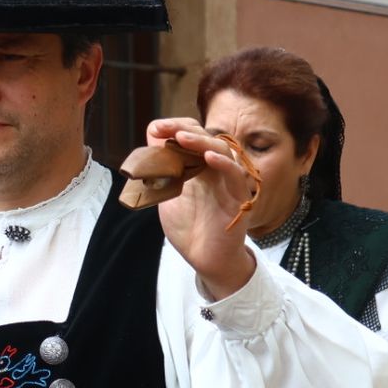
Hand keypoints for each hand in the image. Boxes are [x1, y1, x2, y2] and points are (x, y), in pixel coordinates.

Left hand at [148, 119, 255, 297]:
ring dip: (202, 142)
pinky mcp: (239, 199)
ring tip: (182, 137)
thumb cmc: (189, 228)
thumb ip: (161, 172)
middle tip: (166, 129)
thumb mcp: (167, 195)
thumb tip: (148, 145)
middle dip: (185, 130)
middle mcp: (216, 170)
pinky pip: (236, 176)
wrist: (204, 259)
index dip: (176, 128)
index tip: (156, 128)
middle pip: (208, 138)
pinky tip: (209, 157)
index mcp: (199, 167)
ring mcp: (229, 182)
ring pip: (223, 151)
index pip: (193, 136)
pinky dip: (224, 163)